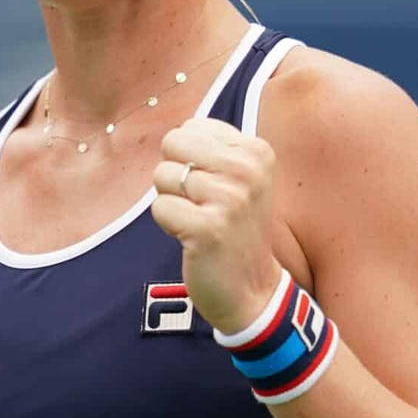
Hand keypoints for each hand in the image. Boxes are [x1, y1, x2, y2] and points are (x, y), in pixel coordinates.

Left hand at [152, 118, 284, 334]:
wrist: (252, 289)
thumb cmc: (237, 227)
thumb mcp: (243, 178)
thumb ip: (214, 148)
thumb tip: (175, 132)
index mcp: (257, 151)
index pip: (191, 128)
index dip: (190, 159)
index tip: (215, 187)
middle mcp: (247, 170)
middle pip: (173, 143)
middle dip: (175, 173)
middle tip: (200, 203)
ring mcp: (230, 200)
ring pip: (163, 176)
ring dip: (173, 202)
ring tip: (199, 221)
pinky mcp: (208, 229)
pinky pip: (160, 208)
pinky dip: (168, 224)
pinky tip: (193, 238)